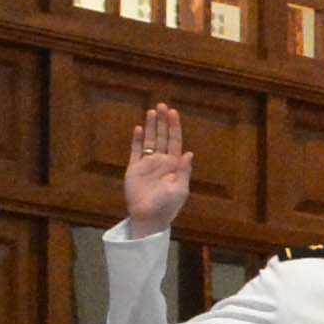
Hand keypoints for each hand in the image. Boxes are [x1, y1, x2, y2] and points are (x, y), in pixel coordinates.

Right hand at [118, 100, 191, 233]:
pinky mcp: (134, 168)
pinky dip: (137, 140)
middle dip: (163, 121)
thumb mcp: (180, 189)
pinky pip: (135, 151)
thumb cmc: (168, 206)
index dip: (175, 127)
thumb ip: (184, 171)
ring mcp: (147, 164)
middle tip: (162, 105)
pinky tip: (138, 129)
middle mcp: (161, 161)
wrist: (149, 218)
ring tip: (152, 111)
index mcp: (174, 165)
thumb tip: (189, 153)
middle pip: (162, 136)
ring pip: (149, 140)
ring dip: (151, 126)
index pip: (175, 141)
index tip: (174, 113)